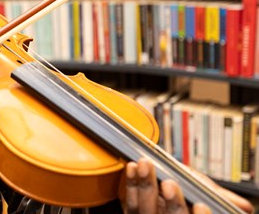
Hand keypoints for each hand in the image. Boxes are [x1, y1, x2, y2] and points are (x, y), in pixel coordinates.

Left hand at [121, 158, 253, 213]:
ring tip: (146, 165)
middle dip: (172, 203)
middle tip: (170, 184)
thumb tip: (244, 207)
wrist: (161, 180)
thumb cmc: (186, 189)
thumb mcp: (206, 193)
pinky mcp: (133, 213)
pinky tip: (132, 167)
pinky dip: (131, 183)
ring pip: (145, 210)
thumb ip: (220, 198)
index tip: (201, 205)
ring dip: (145, 186)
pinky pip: (130, 202)